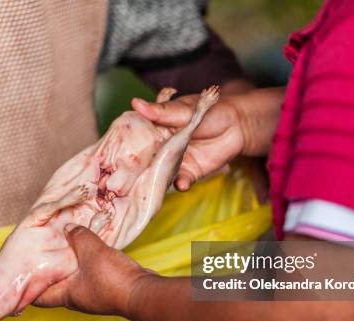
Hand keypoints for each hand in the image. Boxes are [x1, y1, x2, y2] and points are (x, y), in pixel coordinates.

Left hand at [35, 224, 155, 316]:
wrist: (141, 292)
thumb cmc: (112, 278)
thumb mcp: (90, 250)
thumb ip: (78, 236)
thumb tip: (69, 228)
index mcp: (66, 295)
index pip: (38, 297)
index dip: (29, 286)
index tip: (24, 273)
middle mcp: (77, 299)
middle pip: (56, 285)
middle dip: (51, 269)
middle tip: (45, 253)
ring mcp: (93, 296)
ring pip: (76, 279)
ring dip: (73, 265)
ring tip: (69, 247)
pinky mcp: (107, 290)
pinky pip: (92, 275)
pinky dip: (89, 264)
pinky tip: (93, 251)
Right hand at [132, 87, 284, 190]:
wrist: (239, 125)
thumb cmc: (211, 111)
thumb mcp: (185, 109)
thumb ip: (162, 111)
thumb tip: (136, 103)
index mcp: (156, 129)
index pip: (135, 139)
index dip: (125, 146)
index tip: (114, 153)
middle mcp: (161, 148)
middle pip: (144, 162)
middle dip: (136, 170)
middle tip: (126, 177)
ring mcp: (174, 161)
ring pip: (159, 174)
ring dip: (155, 180)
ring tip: (152, 182)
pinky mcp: (189, 173)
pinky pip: (181, 181)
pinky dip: (181, 184)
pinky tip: (182, 183)